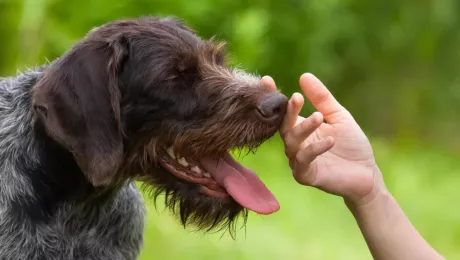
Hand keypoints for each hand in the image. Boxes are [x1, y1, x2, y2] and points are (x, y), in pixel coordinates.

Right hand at [263, 73, 385, 204]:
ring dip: (304, 128)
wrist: (367, 173)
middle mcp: (295, 144)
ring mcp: (298, 160)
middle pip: (284, 126)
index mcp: (300, 128)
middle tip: (296, 98)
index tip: (267, 80)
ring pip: (292, 142)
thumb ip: (322, 98)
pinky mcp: (305, 175)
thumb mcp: (338, 116)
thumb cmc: (351, 145)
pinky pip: (303, 160)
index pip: (283, 111)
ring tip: (319, 117)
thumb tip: (304, 75)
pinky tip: (330, 140)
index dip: (273, 97)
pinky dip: (314, 149)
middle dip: (289, 112)